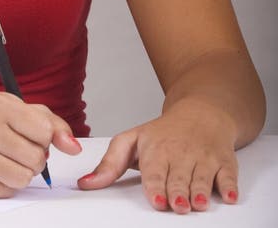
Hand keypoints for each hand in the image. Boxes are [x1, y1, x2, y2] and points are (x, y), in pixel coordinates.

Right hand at [0, 91, 81, 197]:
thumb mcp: (22, 113)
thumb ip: (53, 125)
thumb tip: (74, 147)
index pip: (44, 130)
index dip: (44, 138)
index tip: (31, 135)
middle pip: (36, 158)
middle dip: (34, 160)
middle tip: (18, 152)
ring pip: (24, 178)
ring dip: (21, 174)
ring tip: (7, 161)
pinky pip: (7, 191)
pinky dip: (6, 185)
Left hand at [76, 101, 238, 213]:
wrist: (201, 111)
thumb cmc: (164, 133)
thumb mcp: (133, 141)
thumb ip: (109, 164)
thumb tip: (86, 184)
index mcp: (156, 149)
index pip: (155, 171)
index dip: (157, 186)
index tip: (157, 200)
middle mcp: (180, 153)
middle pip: (179, 177)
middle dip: (178, 190)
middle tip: (176, 205)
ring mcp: (204, 157)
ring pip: (202, 177)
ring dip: (201, 191)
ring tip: (197, 203)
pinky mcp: (225, 161)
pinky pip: (229, 175)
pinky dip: (229, 186)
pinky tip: (228, 196)